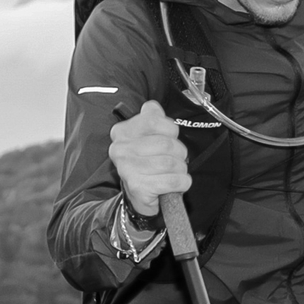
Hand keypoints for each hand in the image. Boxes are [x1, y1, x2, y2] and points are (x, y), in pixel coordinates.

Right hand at [109, 100, 189, 215]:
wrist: (140, 196)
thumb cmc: (147, 163)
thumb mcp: (147, 136)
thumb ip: (151, 117)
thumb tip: (152, 107)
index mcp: (122, 132)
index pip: (153, 120)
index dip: (170, 129)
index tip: (170, 138)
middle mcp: (120, 149)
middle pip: (166, 143)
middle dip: (179, 153)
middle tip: (176, 160)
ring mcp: (127, 169)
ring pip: (171, 163)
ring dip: (181, 169)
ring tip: (176, 172)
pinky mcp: (138, 188)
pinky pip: (173, 181)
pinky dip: (183, 182)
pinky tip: (178, 183)